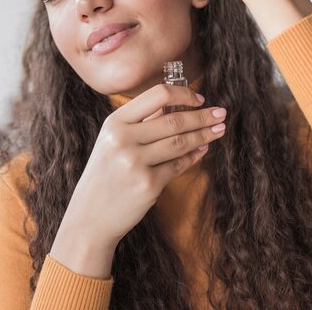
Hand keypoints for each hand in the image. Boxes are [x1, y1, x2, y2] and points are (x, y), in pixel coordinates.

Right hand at [59, 84, 226, 247]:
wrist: (90, 217)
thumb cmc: (106, 174)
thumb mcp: (113, 141)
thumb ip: (141, 122)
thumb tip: (177, 103)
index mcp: (115, 122)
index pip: (157, 95)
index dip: (183, 93)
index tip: (199, 98)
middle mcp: (123, 139)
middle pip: (174, 119)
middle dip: (202, 116)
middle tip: (221, 114)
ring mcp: (135, 162)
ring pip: (180, 142)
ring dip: (204, 135)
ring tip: (219, 130)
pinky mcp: (148, 184)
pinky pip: (179, 165)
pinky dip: (194, 156)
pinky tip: (203, 150)